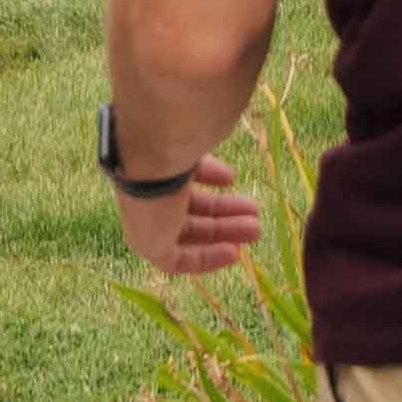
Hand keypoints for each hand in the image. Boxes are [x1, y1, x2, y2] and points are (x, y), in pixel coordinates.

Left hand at [125, 154, 268, 281]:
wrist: (153, 151)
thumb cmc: (174, 140)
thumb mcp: (195, 150)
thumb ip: (207, 166)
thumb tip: (230, 178)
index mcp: (153, 167)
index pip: (180, 180)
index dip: (207, 178)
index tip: (232, 179)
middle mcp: (145, 195)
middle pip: (189, 209)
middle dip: (225, 211)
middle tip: (255, 210)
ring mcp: (144, 221)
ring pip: (189, 232)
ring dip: (224, 232)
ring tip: (257, 229)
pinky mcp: (148, 245)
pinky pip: (179, 261)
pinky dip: (207, 258)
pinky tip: (234, 252)